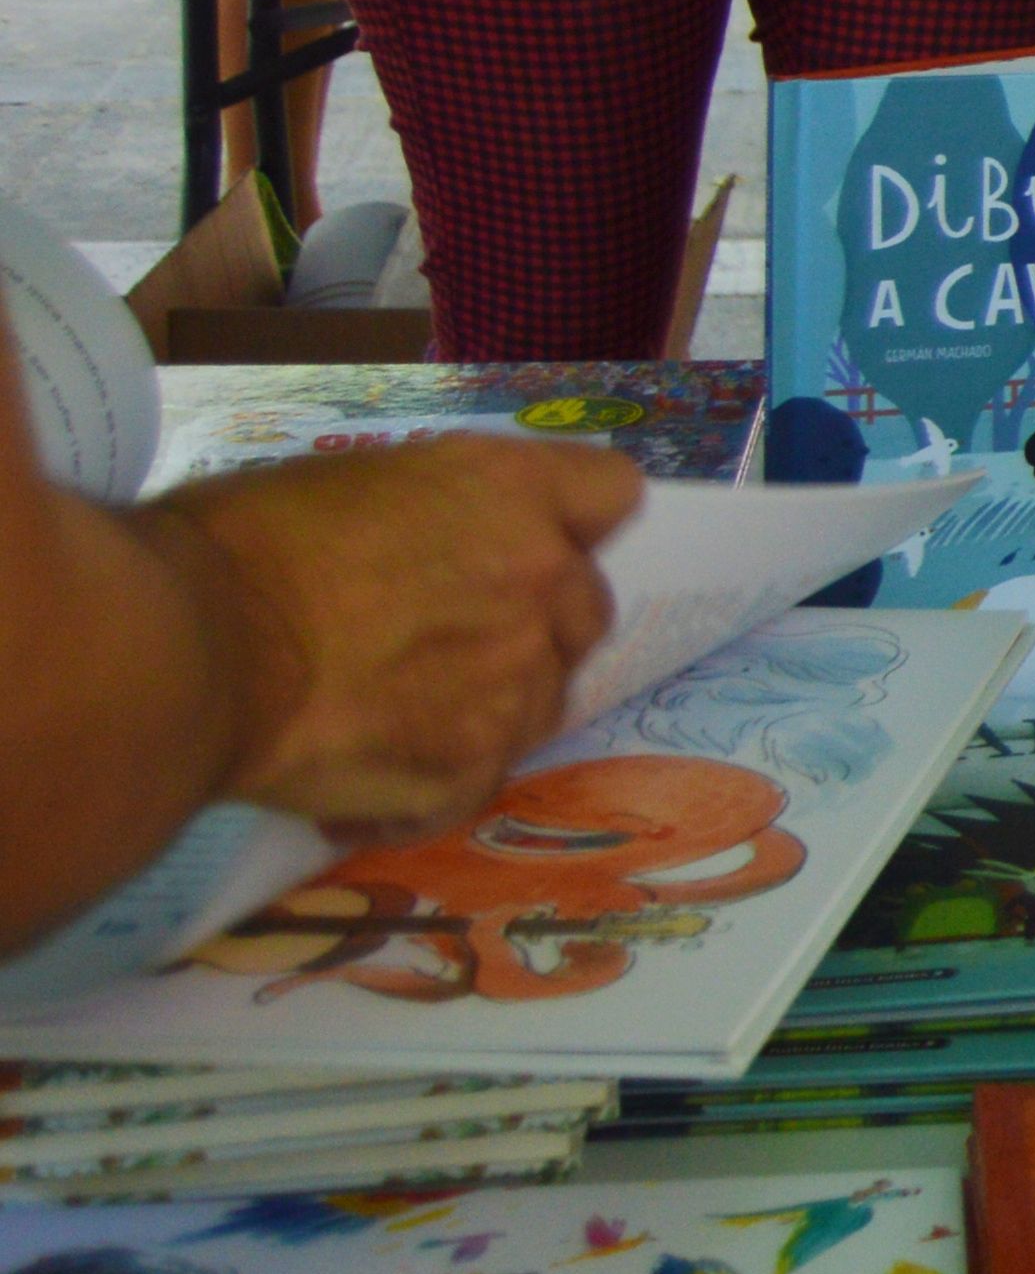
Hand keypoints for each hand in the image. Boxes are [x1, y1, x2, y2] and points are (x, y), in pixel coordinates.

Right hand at [149, 437, 637, 838]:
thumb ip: (433, 519)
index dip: (569, 525)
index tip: (526, 548)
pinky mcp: (473, 766)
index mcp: (511, 492)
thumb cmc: (238, 548)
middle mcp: (541, 579)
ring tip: (389, 717)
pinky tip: (358, 781)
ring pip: (541, 701)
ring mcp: (516, 678)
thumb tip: (427, 551)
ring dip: (485, 709)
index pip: (610, 495)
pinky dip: (424, 787)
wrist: (186, 650)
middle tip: (438, 645)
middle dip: (531, 626)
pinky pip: (475, 781)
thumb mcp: (350, 486)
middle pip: (584, 609)